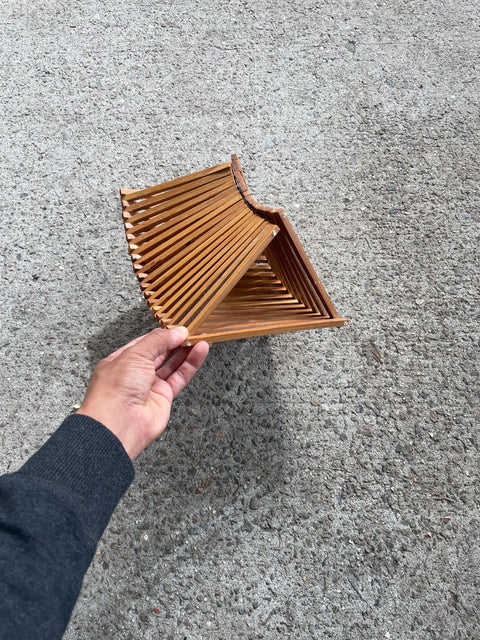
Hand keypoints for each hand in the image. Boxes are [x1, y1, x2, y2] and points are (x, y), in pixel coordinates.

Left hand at [77, 327, 208, 459]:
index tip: (178, 326)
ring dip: (187, 351)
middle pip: (160, 353)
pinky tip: (200, 352)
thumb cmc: (115, 390)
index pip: (145, 342)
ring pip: (172, 365)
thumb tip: (176, 331)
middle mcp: (135, 373)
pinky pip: (180, 377)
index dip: (162, 334)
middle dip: (176, 342)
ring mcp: (149, 387)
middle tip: (193, 331)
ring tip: (201, 338)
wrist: (118, 424)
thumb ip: (158, 340)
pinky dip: (191, 364)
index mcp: (121, 360)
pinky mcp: (163, 398)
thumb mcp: (135, 354)